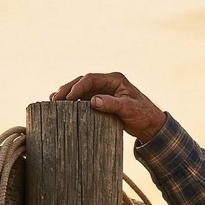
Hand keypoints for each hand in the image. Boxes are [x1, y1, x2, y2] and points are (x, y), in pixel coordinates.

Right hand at [49, 72, 165, 142]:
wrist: (151, 125)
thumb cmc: (143, 115)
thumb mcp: (129, 109)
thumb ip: (112, 104)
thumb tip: (93, 101)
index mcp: (115, 79)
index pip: (91, 79)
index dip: (78, 87)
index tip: (68, 97)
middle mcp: (107, 83)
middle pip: (83, 82)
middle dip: (68, 89)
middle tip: (55, 98)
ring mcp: (104, 92)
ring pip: (82, 90)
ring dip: (68, 95)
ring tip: (54, 101)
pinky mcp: (102, 101)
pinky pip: (85, 99)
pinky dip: (74, 102)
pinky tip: (64, 107)